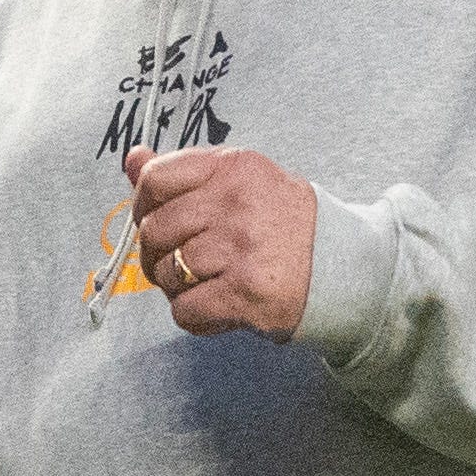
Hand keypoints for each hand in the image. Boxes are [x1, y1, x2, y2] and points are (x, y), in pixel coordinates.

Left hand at [126, 144, 318, 340]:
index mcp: (233, 167)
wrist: (343, 266)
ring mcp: (240, 248)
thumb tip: (133, 159)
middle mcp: (236, 202)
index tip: (155, 220)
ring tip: (206, 284)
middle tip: (178, 263)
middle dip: (156, 254)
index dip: (143, 206)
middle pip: (154, 230)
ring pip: (167, 273)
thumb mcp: (241, 180)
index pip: (155, 179)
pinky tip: (217, 306)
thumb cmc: (285, 224)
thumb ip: (185, 172)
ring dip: (178, 287)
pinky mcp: (245, 292)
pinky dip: (194, 316)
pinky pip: (185, 310)